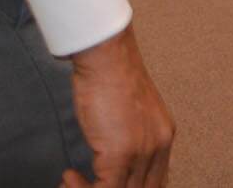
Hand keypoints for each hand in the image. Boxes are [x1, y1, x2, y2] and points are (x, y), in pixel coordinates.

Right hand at [58, 26, 173, 187]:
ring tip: (73, 183)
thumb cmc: (112, 76)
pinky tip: (69, 177)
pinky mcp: (120, 154)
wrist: (106, 58)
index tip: (103, 185)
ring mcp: (141, 152)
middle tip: (86, 186)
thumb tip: (113, 162)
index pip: (157, 181)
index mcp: (164, 136)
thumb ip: (132, 137)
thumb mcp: (131, 112)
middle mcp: (158, 146)